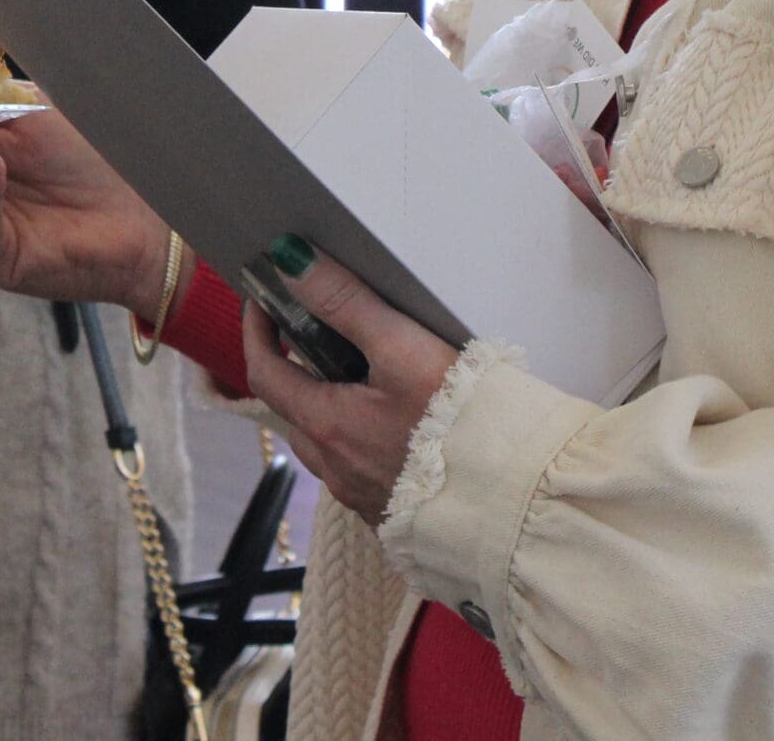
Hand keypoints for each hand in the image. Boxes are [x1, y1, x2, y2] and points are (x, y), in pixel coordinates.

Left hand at [241, 239, 460, 524]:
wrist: (517, 501)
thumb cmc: (462, 422)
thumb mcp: (403, 348)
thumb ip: (345, 302)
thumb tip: (289, 261)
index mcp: (328, 427)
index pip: (265, 373)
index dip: (256, 332)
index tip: (262, 300)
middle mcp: (335, 469)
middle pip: (296, 410)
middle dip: (298, 370)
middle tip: (322, 333)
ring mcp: (364, 497)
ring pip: (328, 445)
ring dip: (332, 409)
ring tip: (368, 377)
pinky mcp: (395, 514)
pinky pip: (360, 471)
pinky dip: (363, 440)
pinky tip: (401, 427)